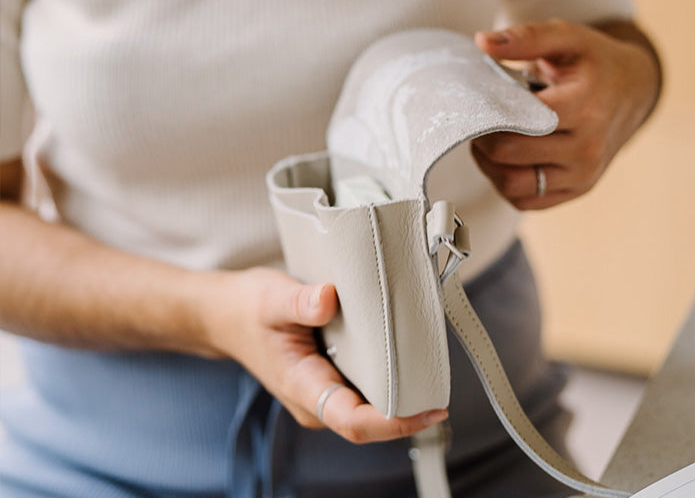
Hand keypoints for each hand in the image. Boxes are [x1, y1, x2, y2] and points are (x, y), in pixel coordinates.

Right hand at [203, 268, 446, 442]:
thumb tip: (329, 299)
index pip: (353, 422)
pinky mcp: (329, 380)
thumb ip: (299, 302)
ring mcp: (323, 393)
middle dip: (407, 411)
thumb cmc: (247, 309)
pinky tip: (406, 359)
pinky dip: (388, 380)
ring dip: (400, 397)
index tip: (428, 409)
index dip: (394, 423)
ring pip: (369, 409)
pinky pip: (364, 391)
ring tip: (431, 370)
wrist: (227, 315)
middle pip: (369, 422)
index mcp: (302, 387)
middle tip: (441, 382)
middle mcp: (315, 400)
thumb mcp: (271, 297)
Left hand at [472, 19, 659, 209]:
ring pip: (513, 184)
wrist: (633, 90)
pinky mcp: (577, 189)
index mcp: (585, 105)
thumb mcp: (566, 37)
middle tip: (478, 118)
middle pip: (509, 153)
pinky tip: (505, 159)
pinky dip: (505, 183)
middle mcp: (588, 146)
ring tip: (488, 139)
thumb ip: (526, 37)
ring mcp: (584, 173)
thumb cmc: (594, 62)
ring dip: (488, 164)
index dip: (489, 111)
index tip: (478, 99)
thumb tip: (482, 42)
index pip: (519, 120)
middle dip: (482, 135)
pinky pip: (525, 200)